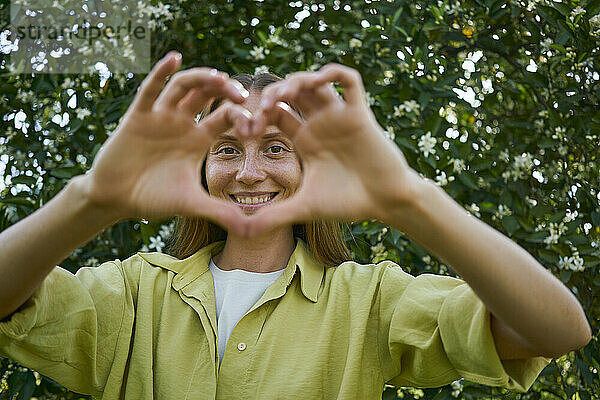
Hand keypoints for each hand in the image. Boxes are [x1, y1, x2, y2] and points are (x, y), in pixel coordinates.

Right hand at [81, 52, 252, 234]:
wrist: (116, 199)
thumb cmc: (154, 199)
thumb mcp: (192, 205)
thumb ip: (221, 213)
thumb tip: (251, 232)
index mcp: (198, 139)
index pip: (225, 117)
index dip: (241, 117)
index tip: (255, 125)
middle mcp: (182, 123)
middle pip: (208, 95)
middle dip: (226, 91)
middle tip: (242, 95)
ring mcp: (161, 117)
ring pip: (184, 87)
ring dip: (202, 78)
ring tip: (220, 77)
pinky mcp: (138, 116)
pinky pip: (150, 89)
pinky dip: (161, 72)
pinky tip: (175, 57)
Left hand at [245, 64, 421, 234]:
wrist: (385, 203)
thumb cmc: (347, 203)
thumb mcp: (303, 208)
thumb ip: (274, 217)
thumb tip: (244, 233)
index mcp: (306, 141)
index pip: (276, 115)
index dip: (258, 115)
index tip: (246, 128)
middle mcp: (320, 124)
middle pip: (292, 94)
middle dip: (272, 94)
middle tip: (260, 108)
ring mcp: (339, 117)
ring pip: (315, 83)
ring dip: (297, 80)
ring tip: (283, 94)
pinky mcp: (359, 113)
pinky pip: (349, 81)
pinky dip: (333, 72)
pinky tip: (318, 80)